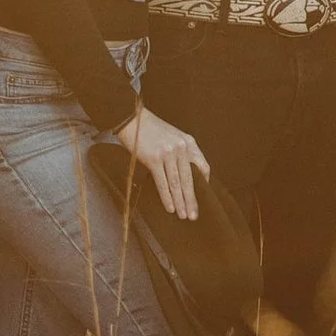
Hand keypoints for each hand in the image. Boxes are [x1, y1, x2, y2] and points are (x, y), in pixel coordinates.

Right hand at [115, 103, 210, 222]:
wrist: (132, 119)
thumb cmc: (151, 130)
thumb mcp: (173, 137)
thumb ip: (181, 153)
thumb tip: (185, 176)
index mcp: (188, 141)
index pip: (202, 166)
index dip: (204, 183)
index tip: (203, 197)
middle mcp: (181, 147)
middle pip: (190, 179)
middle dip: (192, 199)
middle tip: (194, 216)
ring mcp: (168, 153)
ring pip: (177, 183)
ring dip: (180, 202)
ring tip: (183, 215)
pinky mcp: (154, 158)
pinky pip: (163, 182)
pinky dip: (167, 197)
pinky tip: (170, 207)